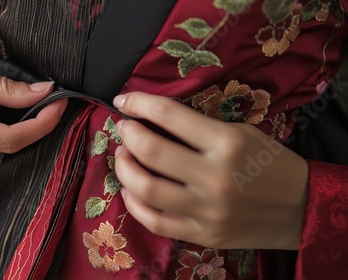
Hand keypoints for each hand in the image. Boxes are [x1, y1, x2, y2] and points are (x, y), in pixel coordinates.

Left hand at [113, 92, 307, 249]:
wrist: (300, 208)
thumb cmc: (269, 163)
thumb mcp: (242, 133)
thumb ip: (199, 128)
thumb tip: (152, 120)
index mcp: (227, 143)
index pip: (169, 114)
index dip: (138, 102)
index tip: (124, 99)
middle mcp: (214, 177)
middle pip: (151, 151)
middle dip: (128, 134)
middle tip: (124, 128)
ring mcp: (207, 210)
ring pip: (146, 188)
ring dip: (124, 168)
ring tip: (124, 157)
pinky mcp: (203, 234)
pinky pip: (155, 222)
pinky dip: (134, 205)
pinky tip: (130, 191)